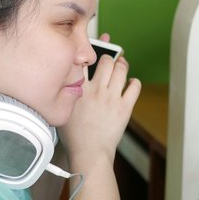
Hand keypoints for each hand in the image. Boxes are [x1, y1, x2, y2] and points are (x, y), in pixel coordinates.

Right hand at [58, 34, 140, 170]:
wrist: (89, 153)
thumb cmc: (73, 136)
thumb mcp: (63, 110)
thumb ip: (66, 92)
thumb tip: (69, 77)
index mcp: (79, 90)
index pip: (83, 60)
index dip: (89, 50)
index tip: (92, 46)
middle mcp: (97, 91)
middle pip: (106, 61)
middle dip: (108, 56)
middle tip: (110, 57)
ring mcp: (112, 98)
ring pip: (121, 69)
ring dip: (122, 64)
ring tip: (121, 64)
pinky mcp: (125, 107)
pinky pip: (135, 86)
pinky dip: (134, 82)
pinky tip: (130, 84)